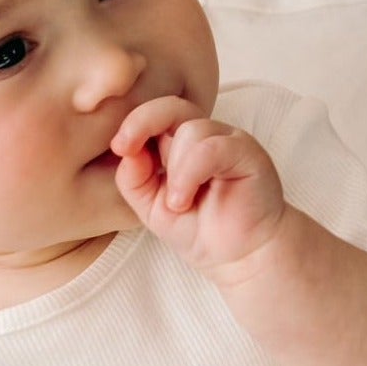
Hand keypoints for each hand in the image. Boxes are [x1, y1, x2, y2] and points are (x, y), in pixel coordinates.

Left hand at [112, 96, 285, 275]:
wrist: (238, 257)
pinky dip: (191, 172)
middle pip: (172, 107)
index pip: (155, 116)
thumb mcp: (152, 208)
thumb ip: (134, 181)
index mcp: (179, 144)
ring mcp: (228, 141)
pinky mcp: (248, 153)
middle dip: (142, 122)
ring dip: (175, 171)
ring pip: (191, 130)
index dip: (134, 123)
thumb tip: (126, 153)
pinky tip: (184, 199)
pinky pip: (212, 148)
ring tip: (178, 203)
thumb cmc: (199, 231)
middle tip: (125, 147)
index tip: (118, 146)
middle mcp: (205, 136)